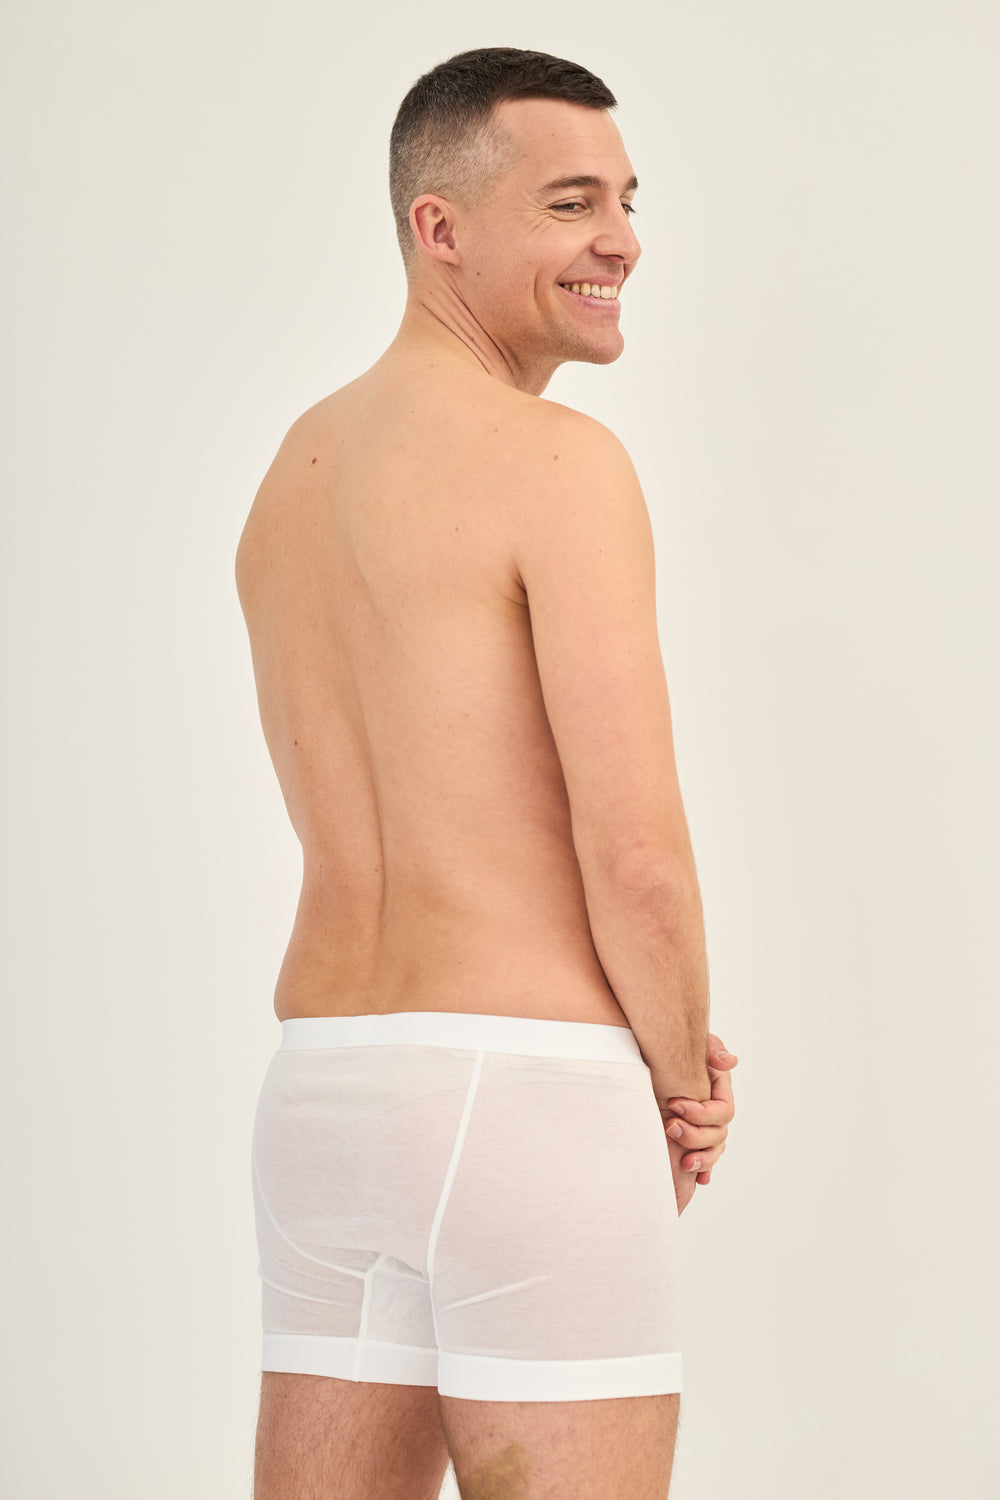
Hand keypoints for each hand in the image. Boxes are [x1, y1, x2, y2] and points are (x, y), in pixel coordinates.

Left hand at [661, 1035, 736, 1189]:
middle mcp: (715, 1111)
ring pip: (714, 1150)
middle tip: (669, 1127)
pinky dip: (704, 1170)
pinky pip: (705, 1159)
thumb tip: (728, 1061)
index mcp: (719, 1090)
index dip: (702, 1113)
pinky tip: (700, 1178)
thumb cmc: (675, 1046)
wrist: (656, 1056)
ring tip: (684, 1163)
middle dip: (695, 1135)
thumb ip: (713, 1049)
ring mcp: (706, 1126)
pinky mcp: (692, 1137)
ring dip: (702, 1159)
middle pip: (718, 1134)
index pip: (723, 1111)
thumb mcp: (697, 1043)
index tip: (674, 1105)